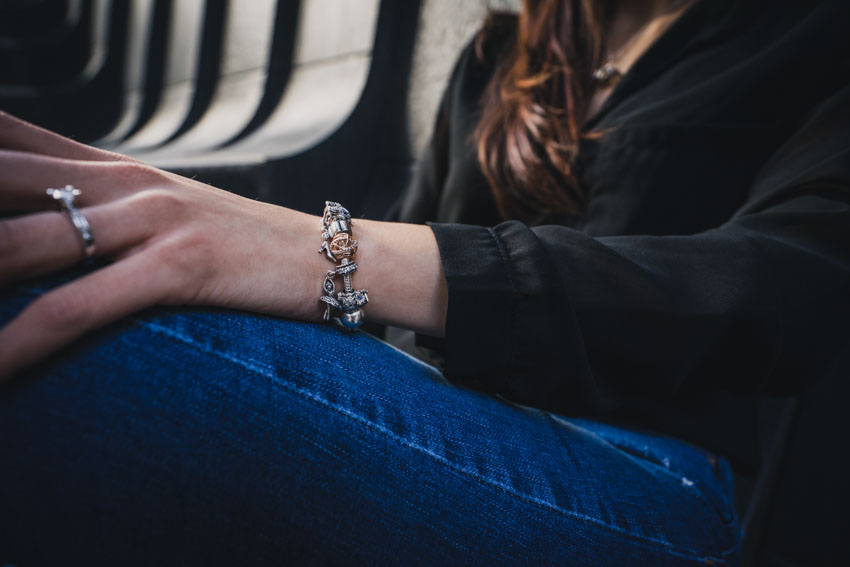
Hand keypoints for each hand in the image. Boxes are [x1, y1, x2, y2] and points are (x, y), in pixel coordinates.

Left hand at [0, 112, 324, 379]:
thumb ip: (107, 209)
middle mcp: (122, 183)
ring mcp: (151, 220)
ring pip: (18, 242)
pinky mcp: (178, 266)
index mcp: (113, 170)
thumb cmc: (246, 245)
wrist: (332, 256)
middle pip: (0, 177)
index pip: (7, 140)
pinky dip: (15, 345)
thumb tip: (46, 233)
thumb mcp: (168, 213)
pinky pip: (72, 310)